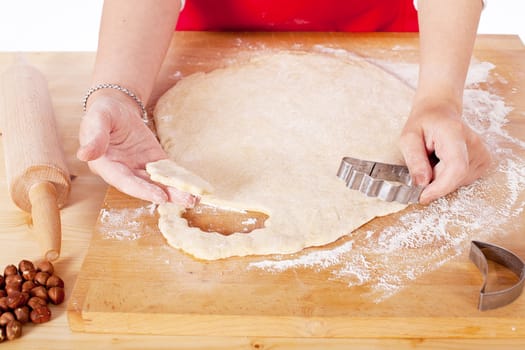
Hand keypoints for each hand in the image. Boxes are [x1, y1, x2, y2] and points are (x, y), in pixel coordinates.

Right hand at [77, 91, 195, 206]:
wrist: (116, 107)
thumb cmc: (103, 113)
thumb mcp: (97, 119)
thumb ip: (94, 136)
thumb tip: (84, 154)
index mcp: (106, 166)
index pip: (125, 182)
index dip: (142, 190)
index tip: (159, 197)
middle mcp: (124, 172)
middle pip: (145, 187)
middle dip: (166, 195)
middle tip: (186, 202)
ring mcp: (140, 168)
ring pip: (158, 183)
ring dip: (175, 191)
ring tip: (193, 199)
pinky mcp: (153, 161)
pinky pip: (166, 173)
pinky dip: (179, 180)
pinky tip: (193, 187)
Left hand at [399, 101, 490, 203]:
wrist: (440, 113)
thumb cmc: (424, 124)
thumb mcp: (408, 138)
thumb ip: (414, 160)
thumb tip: (422, 183)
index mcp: (455, 134)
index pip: (456, 167)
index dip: (440, 187)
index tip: (423, 196)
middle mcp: (474, 144)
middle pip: (456, 178)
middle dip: (435, 182)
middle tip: (422, 168)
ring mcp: (482, 153)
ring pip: (459, 182)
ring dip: (441, 179)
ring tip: (433, 161)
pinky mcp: (484, 162)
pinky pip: (463, 180)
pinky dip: (449, 178)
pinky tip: (443, 164)